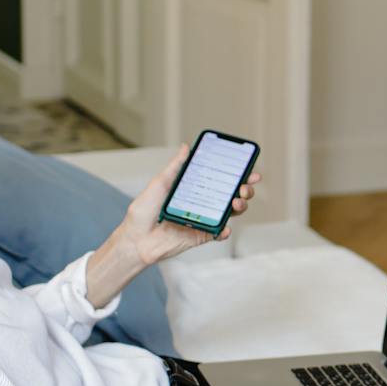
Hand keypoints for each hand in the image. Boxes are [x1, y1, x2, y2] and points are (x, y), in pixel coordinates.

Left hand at [84, 147, 261, 306]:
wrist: (136, 239)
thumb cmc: (143, 211)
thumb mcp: (160, 183)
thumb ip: (176, 167)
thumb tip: (186, 147)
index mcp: (194, 189)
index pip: (220, 179)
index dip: (237, 174)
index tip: (249, 169)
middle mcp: (202, 203)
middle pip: (231, 194)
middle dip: (244, 189)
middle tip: (244, 187)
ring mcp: (204, 220)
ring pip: (231, 212)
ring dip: (240, 207)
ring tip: (236, 202)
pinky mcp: (202, 235)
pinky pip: (219, 233)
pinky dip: (226, 231)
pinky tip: (225, 226)